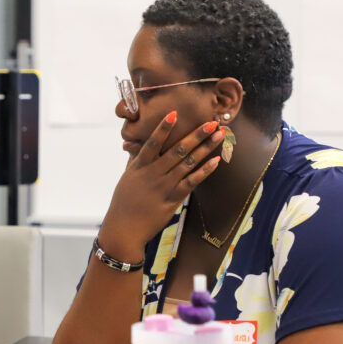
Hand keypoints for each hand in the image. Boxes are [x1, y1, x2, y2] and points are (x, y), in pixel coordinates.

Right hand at [100, 115, 223, 257]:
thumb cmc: (123, 203)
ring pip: (188, 163)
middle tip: (211, 122)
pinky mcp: (173, 199)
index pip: (153, 143)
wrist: (124, 230)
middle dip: (196, 134)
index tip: (174, 113)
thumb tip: (135, 146)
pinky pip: (192, 182)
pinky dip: (205, 171)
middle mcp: (153, 174)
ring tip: (219, 135)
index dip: (163, 128)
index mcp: (140, 166)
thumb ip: (134, 160)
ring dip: (205, 148)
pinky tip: (216, 160)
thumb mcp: (126, 178)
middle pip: (178, 150)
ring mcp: (164, 186)